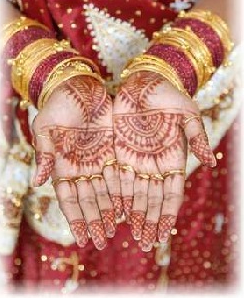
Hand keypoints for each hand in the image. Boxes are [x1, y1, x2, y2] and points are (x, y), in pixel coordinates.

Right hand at [32, 75, 121, 249]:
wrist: (78, 87)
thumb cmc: (58, 106)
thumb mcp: (46, 128)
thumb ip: (45, 155)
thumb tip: (38, 182)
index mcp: (63, 165)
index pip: (69, 198)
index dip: (76, 218)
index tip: (83, 237)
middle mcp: (81, 166)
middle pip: (89, 199)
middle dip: (95, 220)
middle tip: (103, 240)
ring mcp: (98, 159)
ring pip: (105, 190)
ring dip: (110, 210)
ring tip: (117, 228)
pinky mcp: (113, 149)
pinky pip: (119, 174)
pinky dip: (123, 191)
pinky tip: (128, 205)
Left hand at [113, 71, 215, 251]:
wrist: (145, 82)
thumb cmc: (169, 96)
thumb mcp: (188, 114)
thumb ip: (197, 137)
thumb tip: (208, 162)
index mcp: (173, 157)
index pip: (171, 192)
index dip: (168, 213)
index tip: (164, 232)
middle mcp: (154, 163)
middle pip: (152, 198)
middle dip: (150, 221)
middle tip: (146, 243)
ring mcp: (137, 158)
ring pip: (135, 193)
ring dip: (134, 214)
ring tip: (133, 234)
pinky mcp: (119, 151)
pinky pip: (118, 178)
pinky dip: (118, 196)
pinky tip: (117, 212)